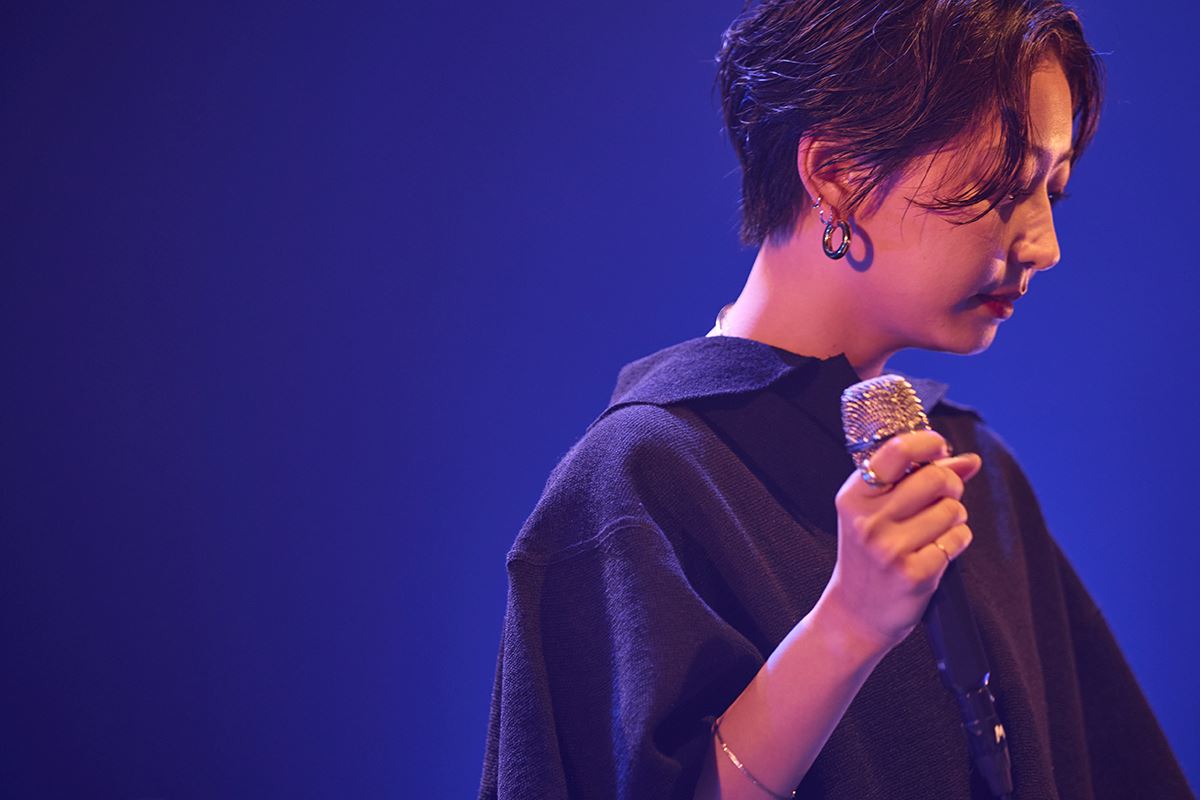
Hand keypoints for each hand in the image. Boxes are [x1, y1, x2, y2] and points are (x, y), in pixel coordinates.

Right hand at [821, 430, 983, 653]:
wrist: (856, 613)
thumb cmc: (869, 554)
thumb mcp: (877, 512)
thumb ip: (917, 478)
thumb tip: (969, 460)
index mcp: (854, 496)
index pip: (897, 451)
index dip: (928, 443)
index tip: (938, 449)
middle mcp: (868, 521)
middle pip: (935, 478)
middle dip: (950, 484)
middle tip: (942, 497)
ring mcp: (889, 549)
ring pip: (953, 509)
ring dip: (954, 517)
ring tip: (934, 530)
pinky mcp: (913, 574)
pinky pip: (958, 539)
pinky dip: (956, 541)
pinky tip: (938, 550)